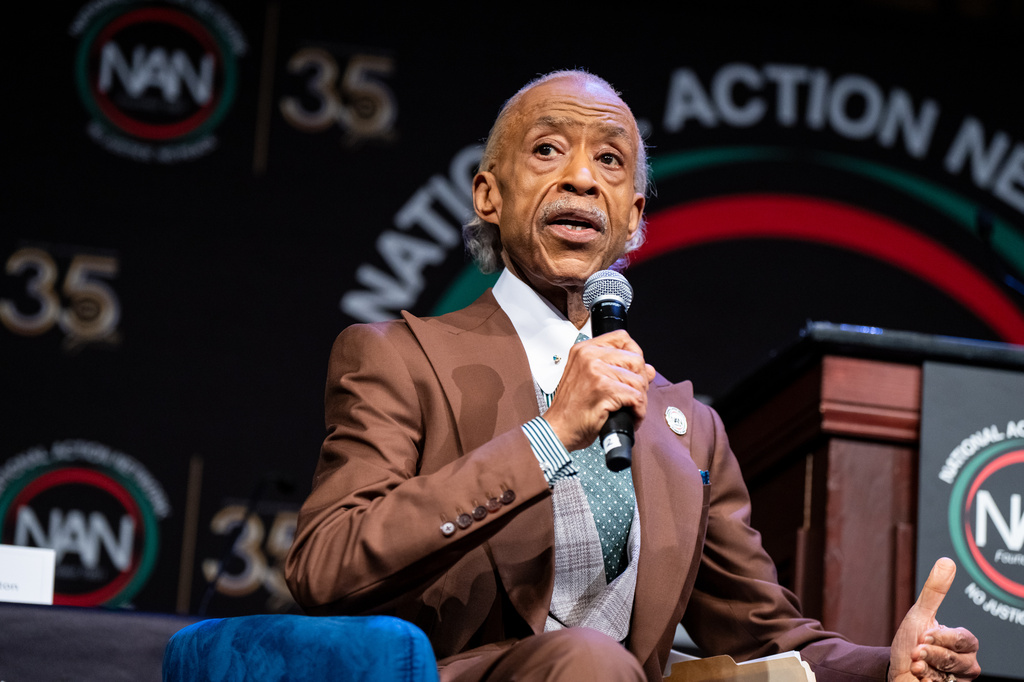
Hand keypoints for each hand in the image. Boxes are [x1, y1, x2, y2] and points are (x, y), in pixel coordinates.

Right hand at [542, 329, 655, 451]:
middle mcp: (589, 356)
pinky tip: (630, 416)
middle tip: (634, 396)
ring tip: (631, 409)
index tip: (634, 370)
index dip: (635, 354)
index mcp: (584, 350)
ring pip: (639, 380)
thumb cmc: (571, 409)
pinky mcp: (604, 389)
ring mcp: (596, 371)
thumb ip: (618, 370)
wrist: (558, 429)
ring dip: (641, 399)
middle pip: (636, 359)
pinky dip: (638, 411)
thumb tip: (649, 369)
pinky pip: (637, 397)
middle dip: (641, 381)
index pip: (622, 338)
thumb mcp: (591, 380)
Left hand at [889, 558, 979, 681]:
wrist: (895, 670)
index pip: (964, 640)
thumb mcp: (919, 614)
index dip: (944, 638)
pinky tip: (917, 676)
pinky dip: (925, 680)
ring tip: (914, 664)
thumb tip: (947, 561)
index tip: (924, 635)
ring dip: (926, 667)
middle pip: (957, 660)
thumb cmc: (910, 642)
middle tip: (916, 652)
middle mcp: (965, 663)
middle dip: (932, 654)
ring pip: (949, 675)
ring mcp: (958, 680)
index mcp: (963, 643)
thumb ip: (935, 591)